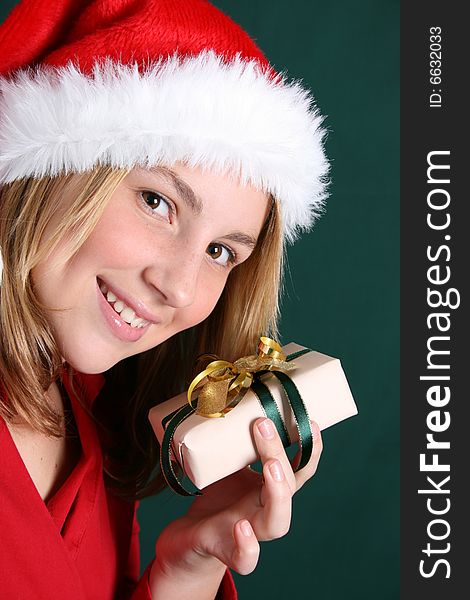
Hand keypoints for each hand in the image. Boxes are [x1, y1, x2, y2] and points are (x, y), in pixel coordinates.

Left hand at [154, 418, 322, 577]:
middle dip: (280, 455)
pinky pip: (245, 558)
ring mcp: (251, 531)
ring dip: (277, 493)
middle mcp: (266, 509)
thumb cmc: (214, 498)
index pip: (299, 469)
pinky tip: (242, 528)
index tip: (310, 420)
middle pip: (288, 487)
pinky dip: (248, 546)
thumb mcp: (221, 465)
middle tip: (264, 424)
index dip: (310, 448)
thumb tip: (220, 393)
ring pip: (277, 522)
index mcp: (268, 488)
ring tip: (270, 468)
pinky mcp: (227, 551)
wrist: (189, 540)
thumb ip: (227, 440)